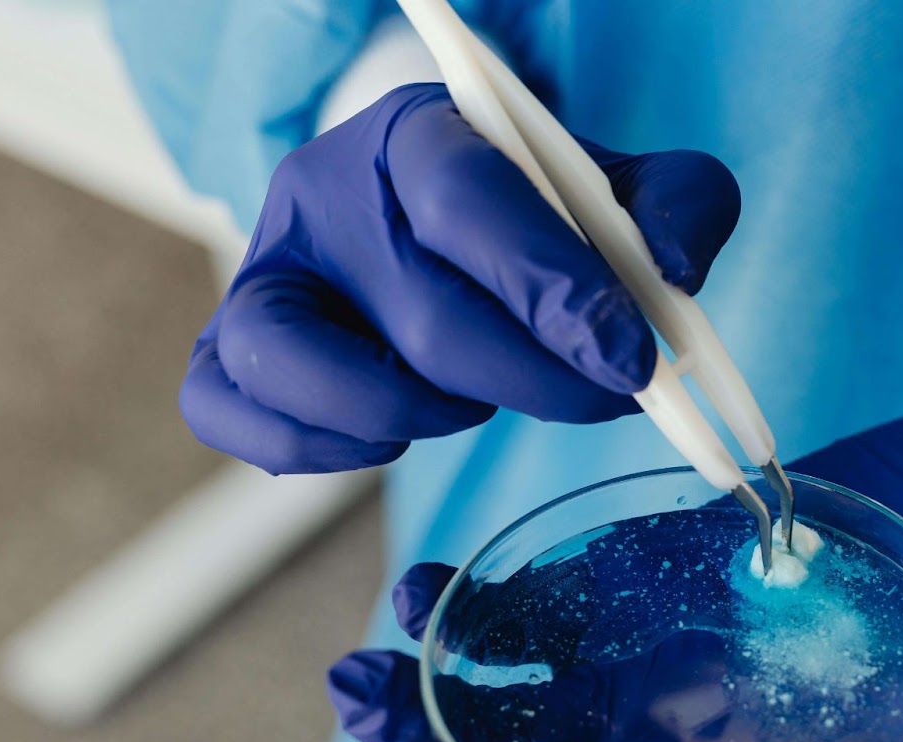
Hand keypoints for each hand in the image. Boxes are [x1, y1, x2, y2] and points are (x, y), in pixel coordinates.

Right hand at [183, 82, 739, 472]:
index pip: (471, 200)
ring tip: (476, 403)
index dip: (554, 290)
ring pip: (293, 360)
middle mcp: (324, 193)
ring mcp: (266, 270)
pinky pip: (225, 408)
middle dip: (535, 381)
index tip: (628, 361)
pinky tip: (395, 433)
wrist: (438, 217)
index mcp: (421, 133)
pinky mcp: (226, 342)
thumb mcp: (618, 189)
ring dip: (415, 411)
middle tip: (601, 399)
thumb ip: (677, 205)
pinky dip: (315, 447)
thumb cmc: (534, 213)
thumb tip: (674, 271)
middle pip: (422, 312)